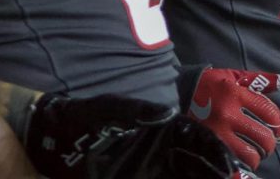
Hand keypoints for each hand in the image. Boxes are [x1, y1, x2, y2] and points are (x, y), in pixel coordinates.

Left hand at [23, 93, 245, 178]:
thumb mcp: (108, 107)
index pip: (197, 140)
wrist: (52, 139)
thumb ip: (136, 109)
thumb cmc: (82, 118)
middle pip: (197, 166)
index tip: (227, 165)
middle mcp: (161, 154)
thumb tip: (166, 112)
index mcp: (162, 131)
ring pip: (184, 178)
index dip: (214, 152)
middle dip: (214, 174)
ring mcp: (150, 172)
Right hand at [188, 69, 279, 169]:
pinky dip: (240, 167)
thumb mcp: (235, 77)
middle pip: (262, 137)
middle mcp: (226, 114)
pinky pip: (231, 164)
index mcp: (235, 94)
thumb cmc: (210, 84)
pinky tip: (241, 162)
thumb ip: (262, 80)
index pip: (269, 113)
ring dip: (256, 157)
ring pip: (249, 155)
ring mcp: (215, 133)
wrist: (175, 94)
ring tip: (254, 154)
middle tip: (267, 144)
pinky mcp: (206, 145)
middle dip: (270, 144)